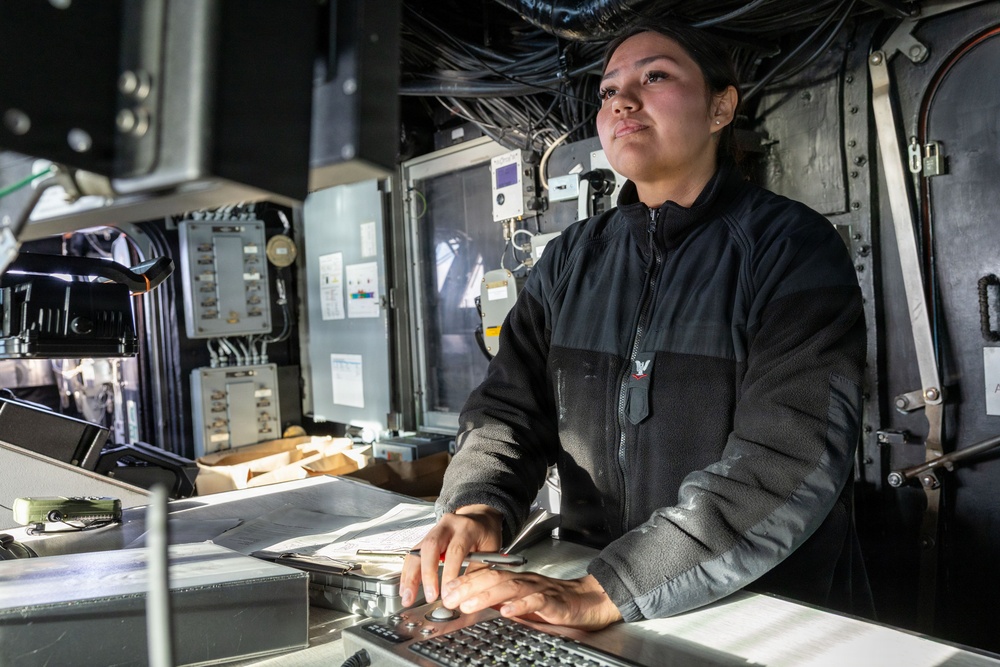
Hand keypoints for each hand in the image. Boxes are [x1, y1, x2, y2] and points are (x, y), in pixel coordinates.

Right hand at [399, 504, 502, 606]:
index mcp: (467, 527)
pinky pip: (413, 555)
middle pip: (431, 547)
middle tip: (430, 596)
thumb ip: (479, 570)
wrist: (479, 518)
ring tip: (407, 597)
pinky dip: (408, 573)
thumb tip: (465, 594)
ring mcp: (433, 530)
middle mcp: (447, 526)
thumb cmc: (486, 534)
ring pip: (417, 551)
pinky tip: (405, 588)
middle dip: (428, 573)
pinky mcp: (425, 538)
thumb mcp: (491, 549)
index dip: (450, 572)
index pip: (455, 550)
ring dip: (411, 576)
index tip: (448, 593)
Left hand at [441, 570, 621, 630]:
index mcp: (517, 580)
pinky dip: (520, 605)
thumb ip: (502, 601)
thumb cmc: (556, 602)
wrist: (589, 600)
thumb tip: (475, 604)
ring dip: (487, 594)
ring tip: (468, 603)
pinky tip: (507, 611)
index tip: (447, 590)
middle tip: (450, 597)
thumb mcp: (524, 601)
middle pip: (494, 577)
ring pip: (510, 587)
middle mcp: (525, 581)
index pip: (487, 575)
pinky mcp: (554, 601)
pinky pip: (536, 601)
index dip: (466, 581)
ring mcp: (540, 589)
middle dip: (469, 586)